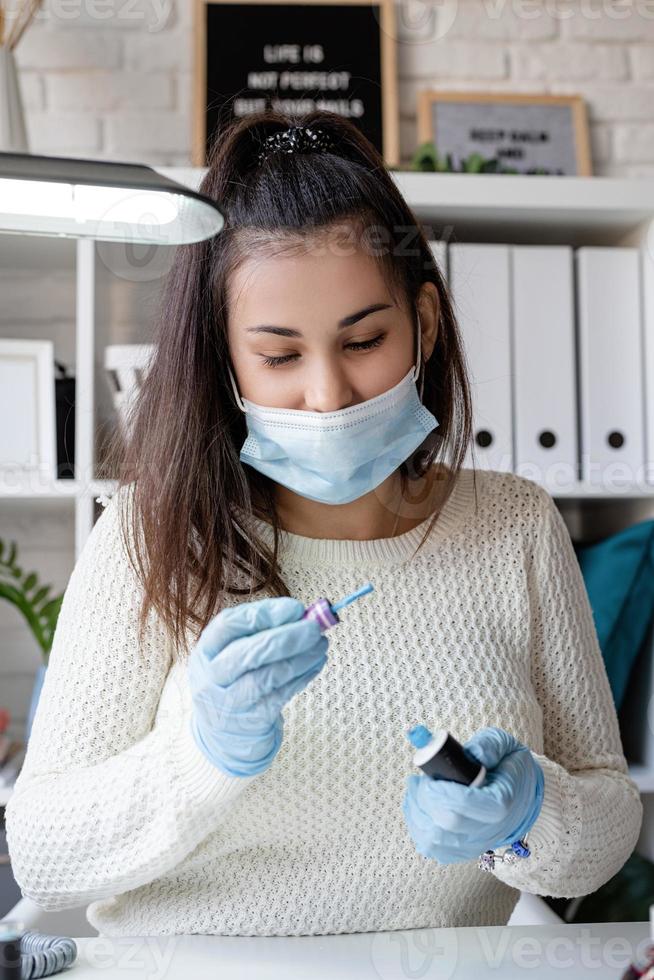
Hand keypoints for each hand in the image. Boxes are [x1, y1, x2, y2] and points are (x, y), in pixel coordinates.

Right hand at [188, 596, 327, 776]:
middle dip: (287, 637)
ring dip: (301, 657)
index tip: (294, 607)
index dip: (263, 614)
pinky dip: (303, 676)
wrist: (224, 733)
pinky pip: (282, 695)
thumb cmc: (235, 680)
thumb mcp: (233, 653)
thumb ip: (261, 631)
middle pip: (249, 653)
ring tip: (321, 644)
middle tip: (314, 627)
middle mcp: (211, 677)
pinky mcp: (252, 721)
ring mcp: (230, 703)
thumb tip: (302, 615)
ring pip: (269, 676)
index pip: (228, 625)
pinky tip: (316, 663)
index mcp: (205, 651)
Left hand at [402, 726, 543, 863]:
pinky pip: (432, 848)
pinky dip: (418, 826)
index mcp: (502, 802)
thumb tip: (473, 754)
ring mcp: (475, 844)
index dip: (443, 793)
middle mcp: (489, 829)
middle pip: (448, 825)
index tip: (429, 779)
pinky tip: (418, 805)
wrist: (521, 798)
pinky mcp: (462, 851)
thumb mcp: (507, 746)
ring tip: (416, 789)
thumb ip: (490, 745)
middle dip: (426, 801)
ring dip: (417, 813)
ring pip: (435, 841)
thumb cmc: (509, 769)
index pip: (468, 804)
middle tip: (420, 781)